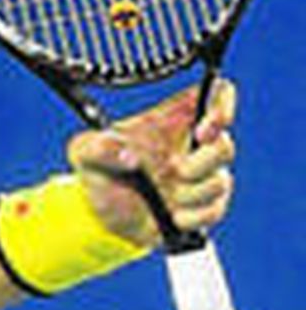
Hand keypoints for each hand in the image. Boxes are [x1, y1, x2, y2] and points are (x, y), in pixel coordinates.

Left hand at [67, 80, 237, 246]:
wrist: (101, 215)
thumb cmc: (98, 170)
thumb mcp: (84, 153)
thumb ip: (98, 147)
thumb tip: (129, 157)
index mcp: (173, 118)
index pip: (216, 93)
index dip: (223, 103)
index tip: (205, 127)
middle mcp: (194, 144)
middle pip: (225, 145)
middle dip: (204, 162)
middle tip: (176, 171)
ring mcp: (203, 176)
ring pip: (221, 182)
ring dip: (191, 193)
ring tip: (164, 196)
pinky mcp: (204, 207)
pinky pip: (214, 211)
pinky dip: (192, 216)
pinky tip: (171, 215)